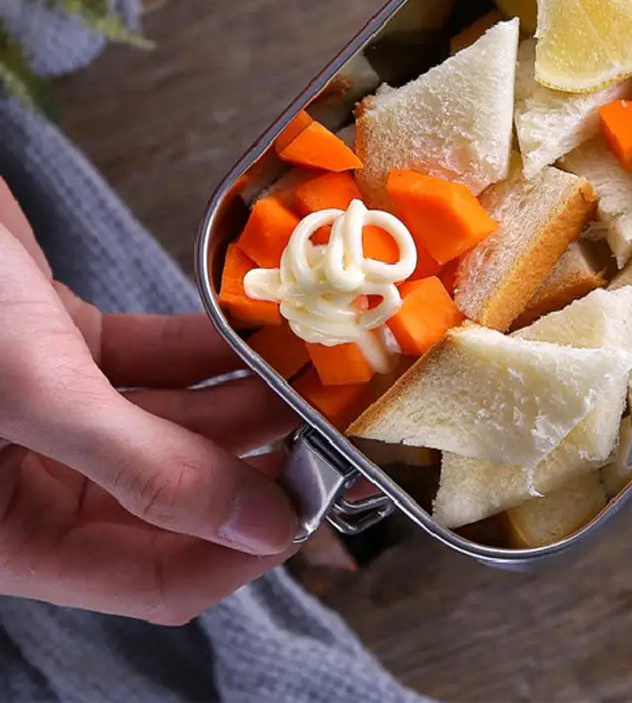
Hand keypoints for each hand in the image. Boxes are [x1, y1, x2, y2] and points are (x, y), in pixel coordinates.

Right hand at [0, 179, 312, 624]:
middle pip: (180, 494)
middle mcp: (36, 481)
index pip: (158, 576)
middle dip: (255, 459)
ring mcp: (57, 413)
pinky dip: (209, 348)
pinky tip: (255, 331)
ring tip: (305, 367)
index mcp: (12, 533)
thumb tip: (260, 529)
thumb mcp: (35, 396)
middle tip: (324, 417)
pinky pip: (159, 361)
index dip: (241, 546)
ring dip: (246, 397)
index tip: (310, 497)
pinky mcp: (67, 350)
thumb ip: (148, 470)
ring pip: (179, 423)